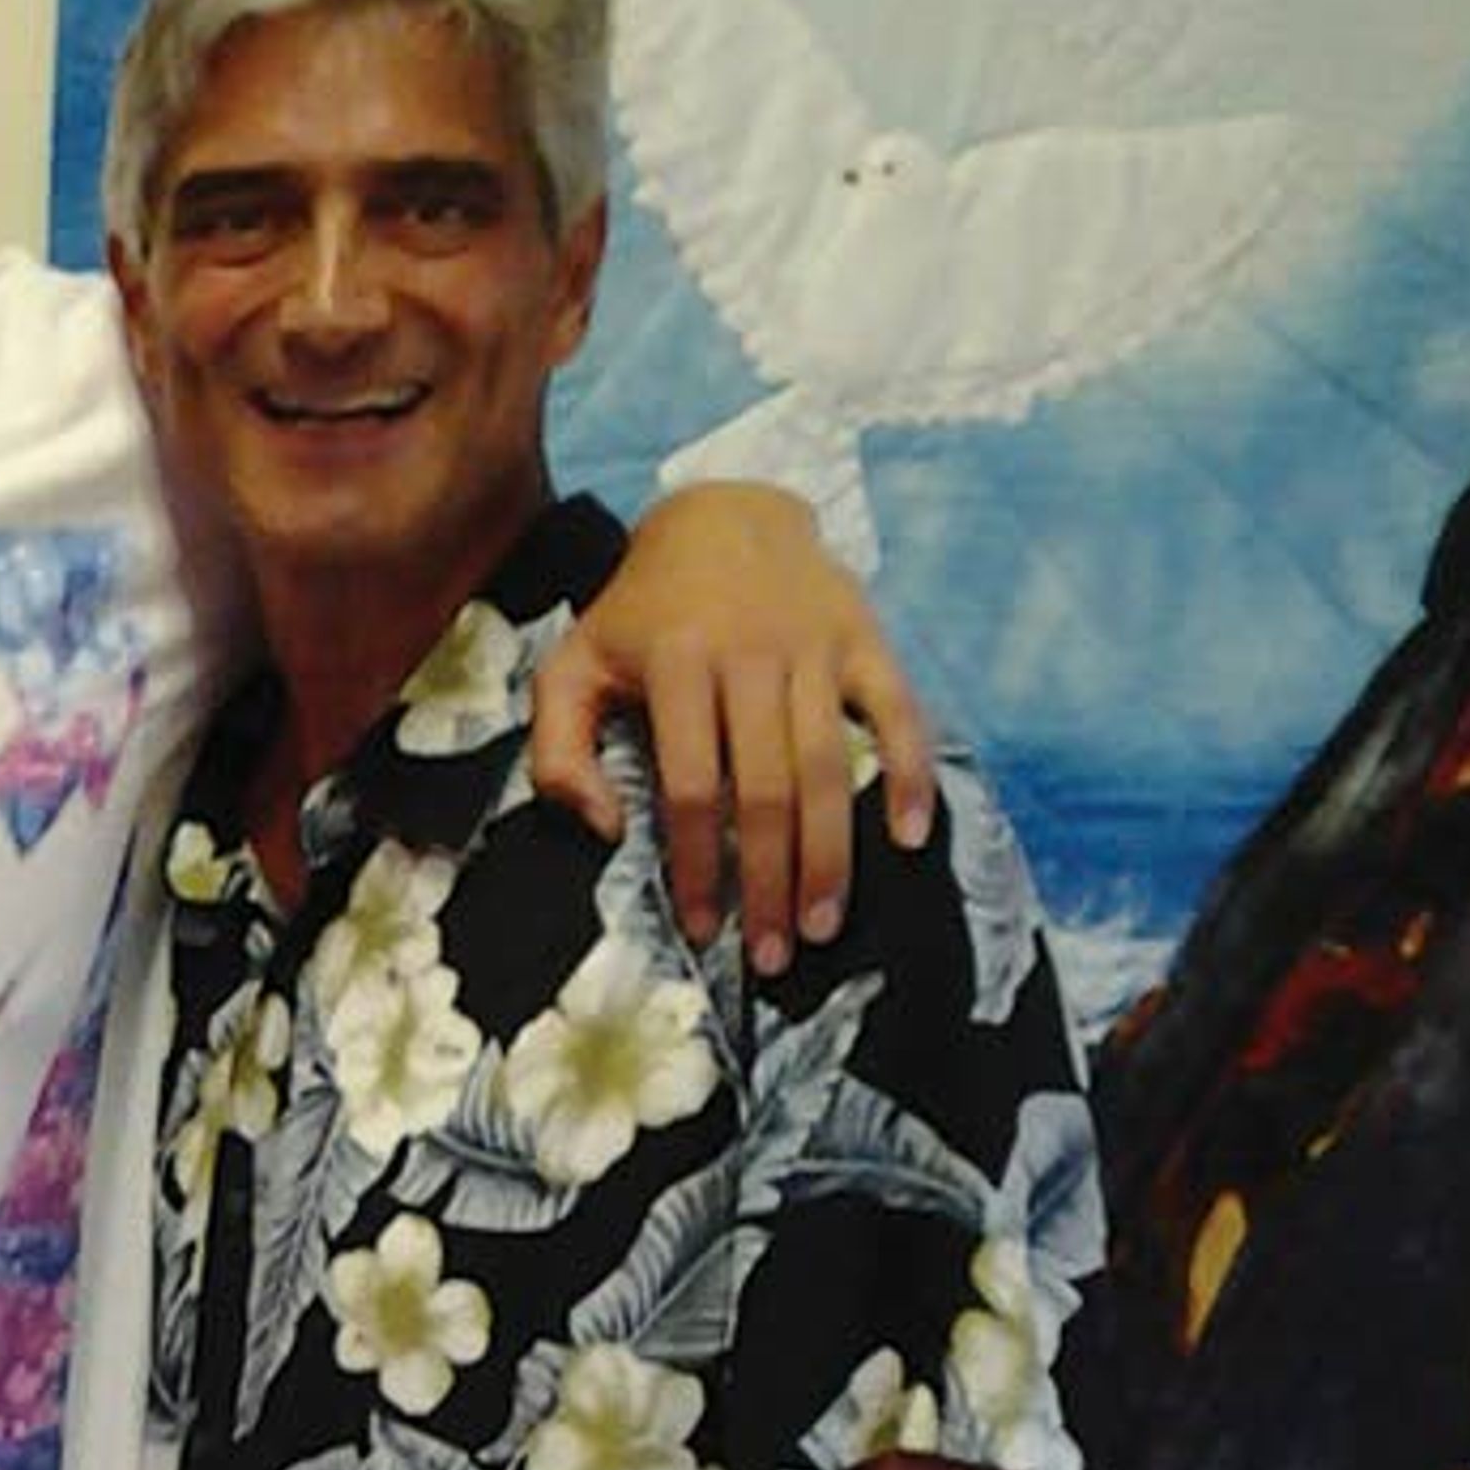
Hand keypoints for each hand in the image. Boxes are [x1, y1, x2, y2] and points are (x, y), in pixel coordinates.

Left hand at [531, 485, 933, 969]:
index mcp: (676, 664)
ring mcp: (814, 645)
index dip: (697, 869)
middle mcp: (751, 655)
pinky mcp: (863, 636)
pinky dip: (912, 773)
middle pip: (765, 792)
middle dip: (770, 883)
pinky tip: (911, 838)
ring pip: (829, 768)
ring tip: (824, 924)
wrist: (723, 513)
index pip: (689, 790)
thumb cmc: (640, 612)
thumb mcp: (571, 667)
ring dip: (831, 856)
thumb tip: (605, 830)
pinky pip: (898, 711)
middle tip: (777, 956)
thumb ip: (558, 752)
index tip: (705, 931)